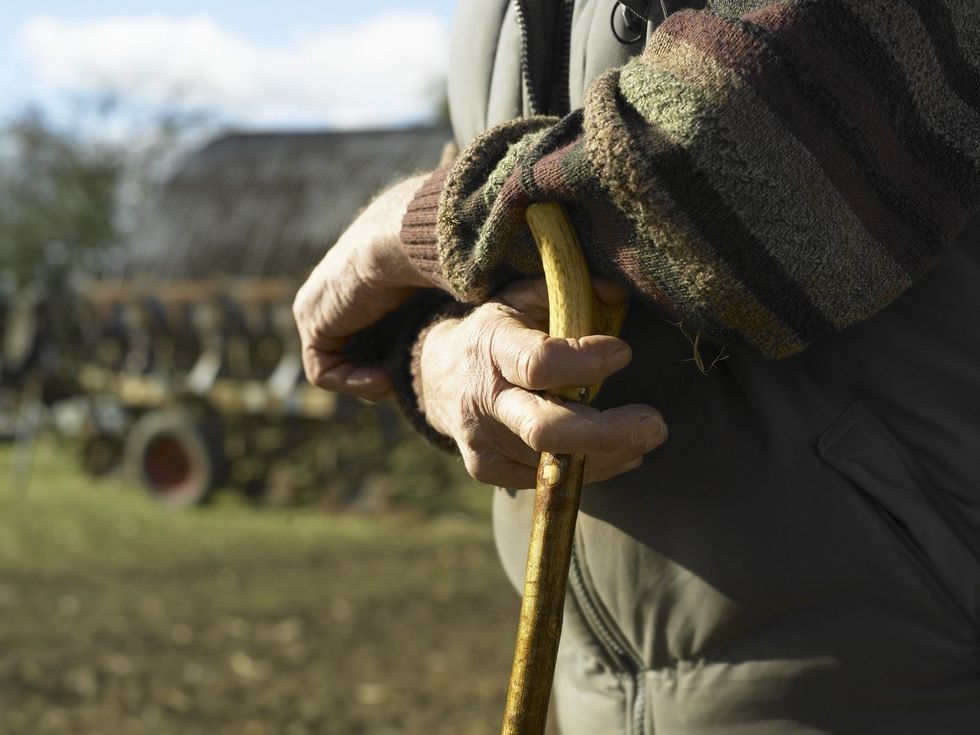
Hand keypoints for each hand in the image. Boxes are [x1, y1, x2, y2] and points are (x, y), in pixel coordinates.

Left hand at [293, 174, 431, 400]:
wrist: (408, 243)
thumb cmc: (438, 258)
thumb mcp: (444, 289)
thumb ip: (441, 311)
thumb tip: (473, 335)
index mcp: (370, 281)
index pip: (378, 333)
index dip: (402, 357)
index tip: (427, 364)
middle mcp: (341, 292)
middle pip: (360, 351)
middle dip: (386, 373)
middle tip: (413, 378)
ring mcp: (320, 305)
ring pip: (342, 365)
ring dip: (373, 382)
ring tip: (400, 378)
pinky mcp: (311, 321)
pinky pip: (324, 371)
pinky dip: (355, 382)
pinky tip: (385, 377)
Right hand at [418, 278, 667, 487]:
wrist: (438, 376)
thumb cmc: (497, 332)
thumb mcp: (523, 298)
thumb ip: (569, 293)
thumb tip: (620, 291)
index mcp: (491, 346)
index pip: (538, 364)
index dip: (586, 362)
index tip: (623, 352)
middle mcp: (482, 399)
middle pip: (545, 430)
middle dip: (608, 432)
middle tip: (656, 425)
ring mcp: (482, 441)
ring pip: (555, 461)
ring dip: (612, 452)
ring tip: (646, 435)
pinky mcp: (488, 469)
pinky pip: (550, 479)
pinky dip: (593, 468)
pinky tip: (621, 452)